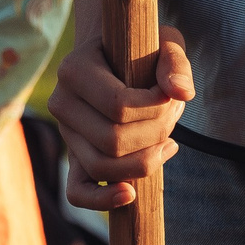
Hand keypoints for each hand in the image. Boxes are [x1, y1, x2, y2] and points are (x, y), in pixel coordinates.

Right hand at [49, 25, 195, 211]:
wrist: (117, 60)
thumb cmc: (142, 51)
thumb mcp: (163, 43)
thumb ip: (175, 62)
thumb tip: (182, 93)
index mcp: (74, 69)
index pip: (118, 106)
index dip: (156, 109)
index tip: (172, 96)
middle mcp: (62, 103)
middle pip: (113, 140)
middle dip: (155, 134)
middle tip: (173, 116)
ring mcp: (67, 133)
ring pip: (102, 167)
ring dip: (145, 162)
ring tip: (168, 144)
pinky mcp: (74, 157)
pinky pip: (78, 191)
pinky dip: (102, 200)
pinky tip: (130, 194)